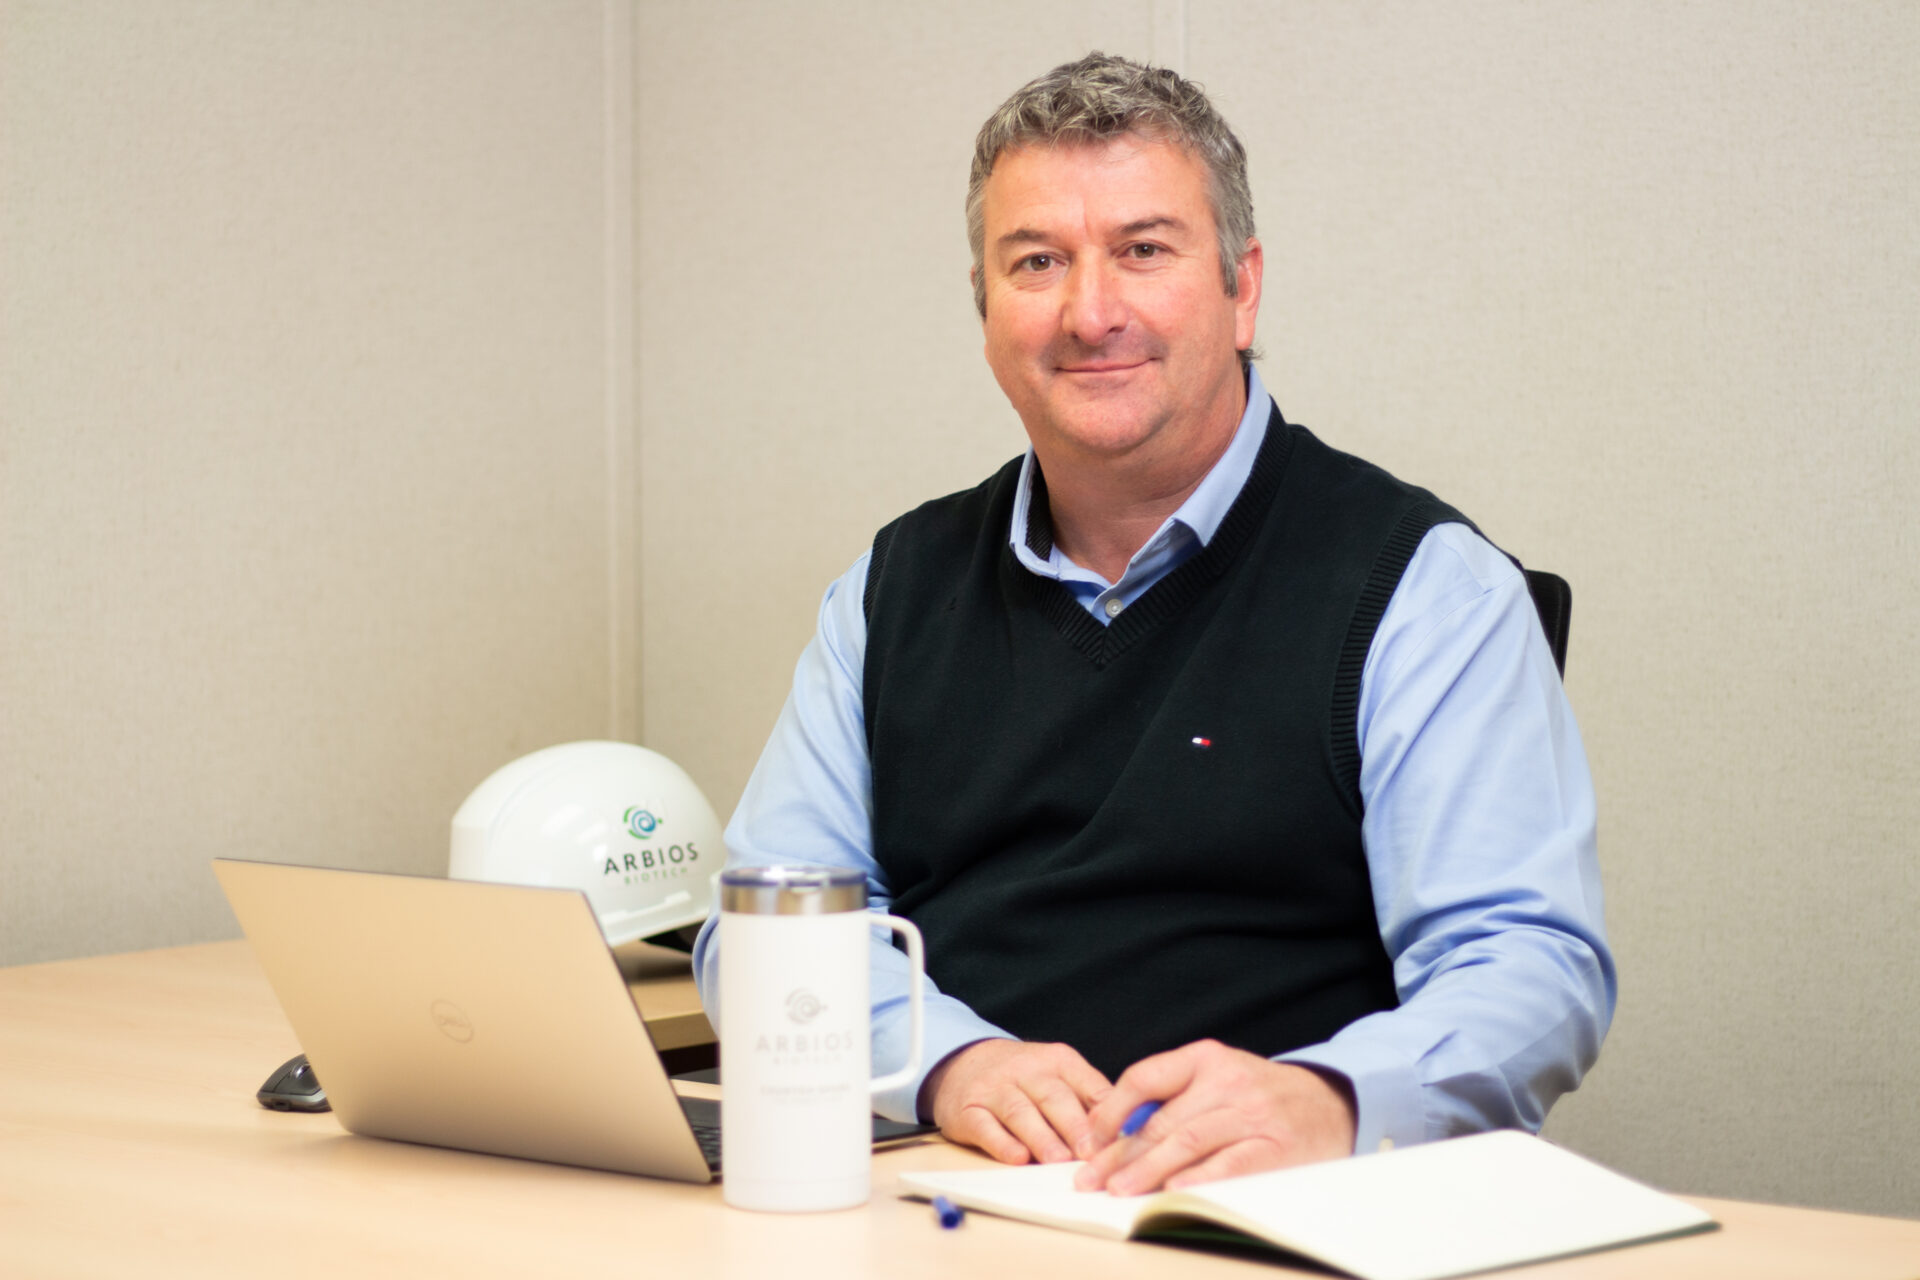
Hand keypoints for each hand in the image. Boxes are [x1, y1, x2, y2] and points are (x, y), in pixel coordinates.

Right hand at [921, 1038, 1112, 1164]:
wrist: (963, 1061)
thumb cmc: (1023, 1078)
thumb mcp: (1058, 1075)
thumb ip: (1088, 1099)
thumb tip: (1125, 1133)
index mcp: (1057, 1061)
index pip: (1086, 1083)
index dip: (1105, 1111)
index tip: (1119, 1137)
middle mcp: (1025, 1070)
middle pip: (1053, 1097)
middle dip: (1074, 1126)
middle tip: (1091, 1154)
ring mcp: (994, 1089)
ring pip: (1020, 1111)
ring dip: (1041, 1137)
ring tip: (1058, 1160)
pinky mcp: (967, 1110)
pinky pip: (984, 1126)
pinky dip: (1001, 1143)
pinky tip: (1017, 1158)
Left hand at [1073, 1040, 1355, 1194]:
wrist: (1331, 1102)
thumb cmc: (1261, 1094)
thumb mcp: (1219, 1076)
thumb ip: (1176, 1095)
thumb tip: (1117, 1131)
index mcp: (1206, 1058)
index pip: (1144, 1078)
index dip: (1111, 1110)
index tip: (1091, 1139)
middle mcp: (1227, 1081)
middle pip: (1161, 1120)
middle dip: (1120, 1153)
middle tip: (1092, 1178)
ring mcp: (1252, 1114)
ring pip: (1187, 1142)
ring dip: (1147, 1170)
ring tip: (1119, 1190)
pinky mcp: (1274, 1147)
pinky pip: (1228, 1164)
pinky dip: (1198, 1177)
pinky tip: (1172, 1189)